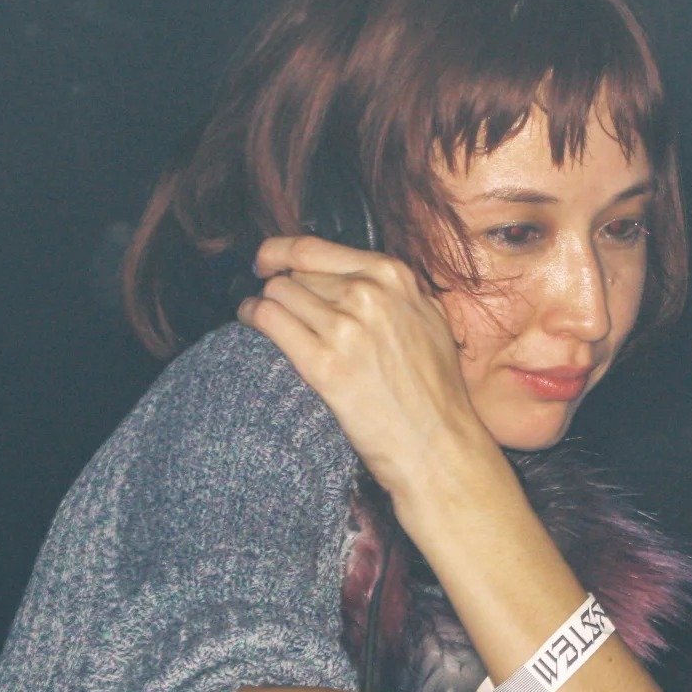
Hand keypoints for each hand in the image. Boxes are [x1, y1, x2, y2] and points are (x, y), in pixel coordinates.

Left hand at [236, 236, 491, 493]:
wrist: (438, 443)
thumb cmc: (437, 390)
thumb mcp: (430, 320)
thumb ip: (396, 292)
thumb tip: (359, 276)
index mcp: (394, 276)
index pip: (315, 248)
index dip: (282, 252)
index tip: (270, 262)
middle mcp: (369, 293)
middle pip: (295, 272)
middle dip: (281, 287)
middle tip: (277, 307)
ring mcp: (346, 327)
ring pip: (277, 292)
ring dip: (263, 303)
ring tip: (260, 318)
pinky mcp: (323, 364)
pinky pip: (268, 320)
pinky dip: (253, 318)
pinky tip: (252, 326)